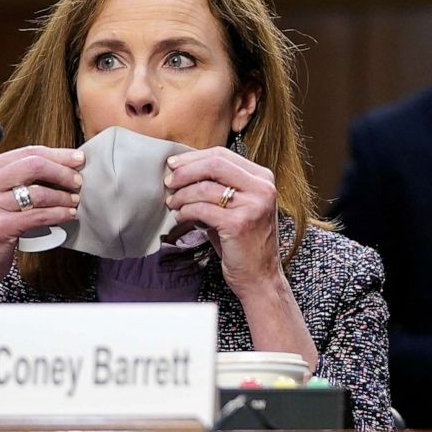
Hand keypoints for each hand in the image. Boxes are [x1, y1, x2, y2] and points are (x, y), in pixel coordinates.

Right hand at [0, 146, 83, 290]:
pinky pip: (39, 216)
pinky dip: (59, 214)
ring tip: (74, 201)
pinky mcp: (0, 227)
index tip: (78, 159)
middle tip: (78, 182)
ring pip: (40, 193)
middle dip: (63, 173)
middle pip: (35, 166)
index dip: (58, 154)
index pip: (28, 152)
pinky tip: (69, 215)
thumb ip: (19, 176)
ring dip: (64, 197)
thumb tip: (62, 163)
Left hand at [164, 147, 281, 297]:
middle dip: (185, 172)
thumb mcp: (239, 206)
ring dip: (181, 195)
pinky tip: (181, 217)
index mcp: (263, 178)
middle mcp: (262, 188)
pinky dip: (185, 212)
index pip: (223, 155)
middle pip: (214, 164)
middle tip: (169, 182)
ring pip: (204, 188)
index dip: (194, 157)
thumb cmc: (244, 241)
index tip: (174, 164)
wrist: (260, 276)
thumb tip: (183, 170)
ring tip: (173, 204)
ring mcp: (253, 205)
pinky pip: (201, 209)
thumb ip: (220, 185)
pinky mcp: (239, 224)